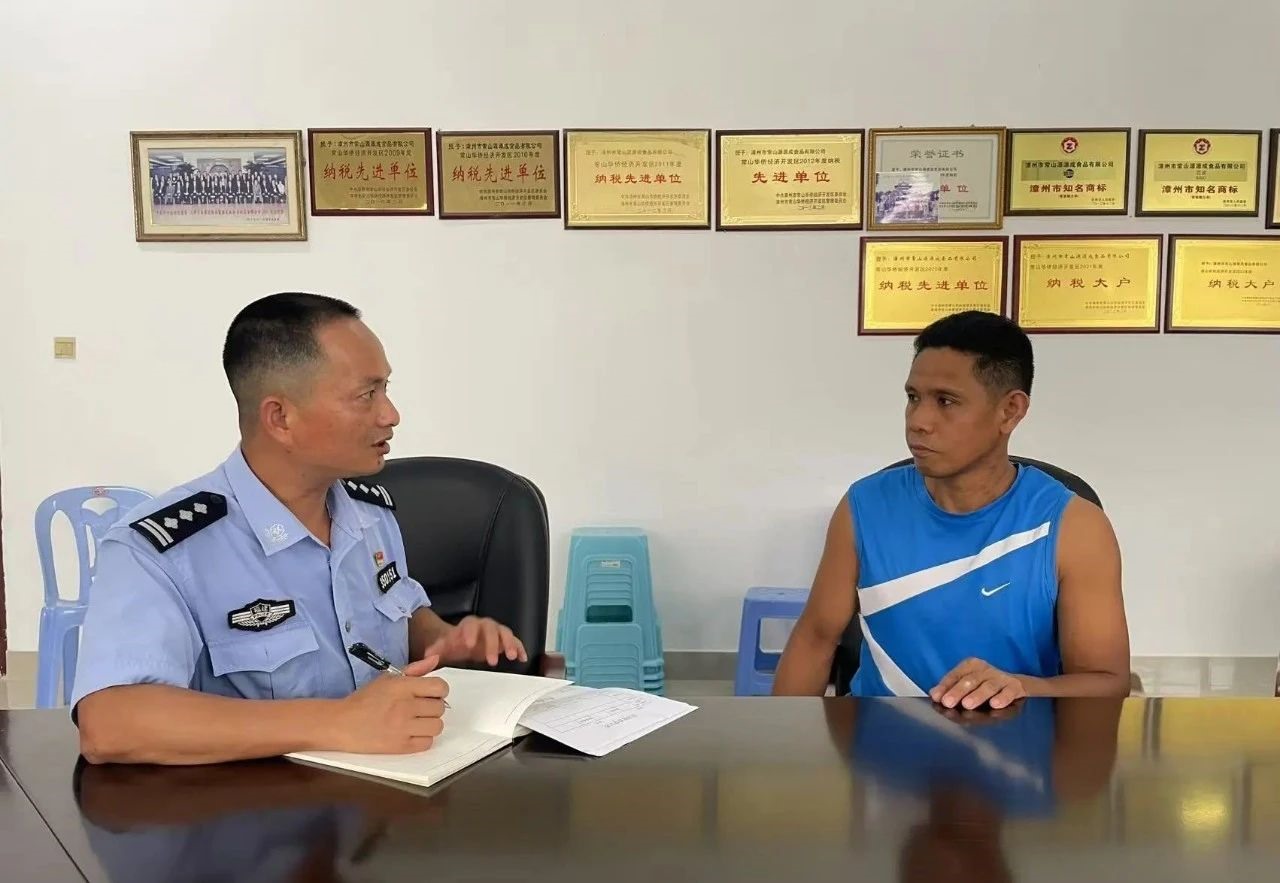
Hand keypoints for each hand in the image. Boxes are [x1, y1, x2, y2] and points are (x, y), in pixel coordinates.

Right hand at [330, 656, 448, 753]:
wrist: (341, 724)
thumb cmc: (364, 699)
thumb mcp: (388, 678)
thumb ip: (415, 669)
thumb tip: (435, 659)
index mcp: (402, 687)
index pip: (440, 687)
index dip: (439, 690)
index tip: (431, 694)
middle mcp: (405, 706)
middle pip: (440, 708)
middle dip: (433, 707)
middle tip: (420, 708)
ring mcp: (403, 728)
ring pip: (437, 726)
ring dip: (430, 724)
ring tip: (417, 721)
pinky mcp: (400, 746)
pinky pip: (427, 743)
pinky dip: (423, 739)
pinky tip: (411, 733)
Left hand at [423, 616, 526, 666]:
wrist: (462, 642)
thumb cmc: (454, 645)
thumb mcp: (443, 647)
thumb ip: (436, 649)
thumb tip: (429, 655)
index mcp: (468, 626)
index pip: (470, 624)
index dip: (470, 633)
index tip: (468, 645)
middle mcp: (484, 626)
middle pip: (490, 628)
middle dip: (492, 644)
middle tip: (491, 661)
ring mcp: (496, 632)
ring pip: (505, 632)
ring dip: (509, 643)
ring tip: (512, 657)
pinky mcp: (504, 641)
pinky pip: (515, 641)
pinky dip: (520, 648)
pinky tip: (523, 658)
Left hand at [930, 658, 1026, 710]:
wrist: (1016, 684)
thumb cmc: (985, 685)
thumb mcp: (968, 684)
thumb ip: (951, 688)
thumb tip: (934, 694)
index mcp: (971, 666)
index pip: (955, 675)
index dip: (945, 686)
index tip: (936, 697)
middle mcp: (985, 669)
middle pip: (970, 680)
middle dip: (957, 692)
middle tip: (948, 702)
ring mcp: (1000, 677)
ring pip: (988, 686)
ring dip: (977, 695)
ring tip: (967, 705)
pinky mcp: (1014, 686)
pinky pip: (1008, 692)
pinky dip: (1002, 698)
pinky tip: (995, 705)